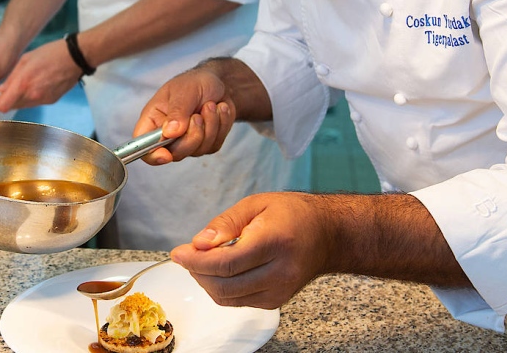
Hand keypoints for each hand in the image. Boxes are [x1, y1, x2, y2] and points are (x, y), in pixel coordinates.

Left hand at [0, 39, 81, 112]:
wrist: (76, 57)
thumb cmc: (50, 53)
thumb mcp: (25, 60)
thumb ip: (11, 79)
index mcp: (23, 83)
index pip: (1, 105)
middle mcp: (32, 95)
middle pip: (10, 107)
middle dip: (2, 102)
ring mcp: (43, 100)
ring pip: (22, 106)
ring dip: (15, 100)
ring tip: (17, 88)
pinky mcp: (51, 101)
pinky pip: (34, 103)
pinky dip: (29, 98)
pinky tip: (33, 87)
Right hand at [132, 68, 235, 164]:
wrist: (219, 83)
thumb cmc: (195, 82)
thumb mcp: (184, 90)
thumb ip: (177, 111)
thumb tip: (170, 133)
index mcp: (153, 120)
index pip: (144, 145)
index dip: (152, 155)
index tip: (166, 154)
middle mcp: (167, 134)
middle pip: (174, 153)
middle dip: (192, 135)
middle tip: (198, 115)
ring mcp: (187, 141)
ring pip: (197, 150)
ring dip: (210, 126)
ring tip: (211, 105)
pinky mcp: (205, 143)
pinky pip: (213, 145)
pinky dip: (221, 126)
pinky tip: (219, 110)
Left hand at [170, 193, 331, 309]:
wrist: (328, 235)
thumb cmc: (293, 214)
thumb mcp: (256, 204)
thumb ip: (225, 224)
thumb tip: (199, 243)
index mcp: (275, 241)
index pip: (227, 263)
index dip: (196, 261)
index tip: (178, 253)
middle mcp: (280, 271)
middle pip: (224, 285)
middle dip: (197, 271)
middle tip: (186, 255)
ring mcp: (279, 291)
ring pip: (227, 297)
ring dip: (206, 281)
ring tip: (202, 260)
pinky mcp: (276, 301)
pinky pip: (237, 301)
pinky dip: (221, 288)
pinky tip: (220, 270)